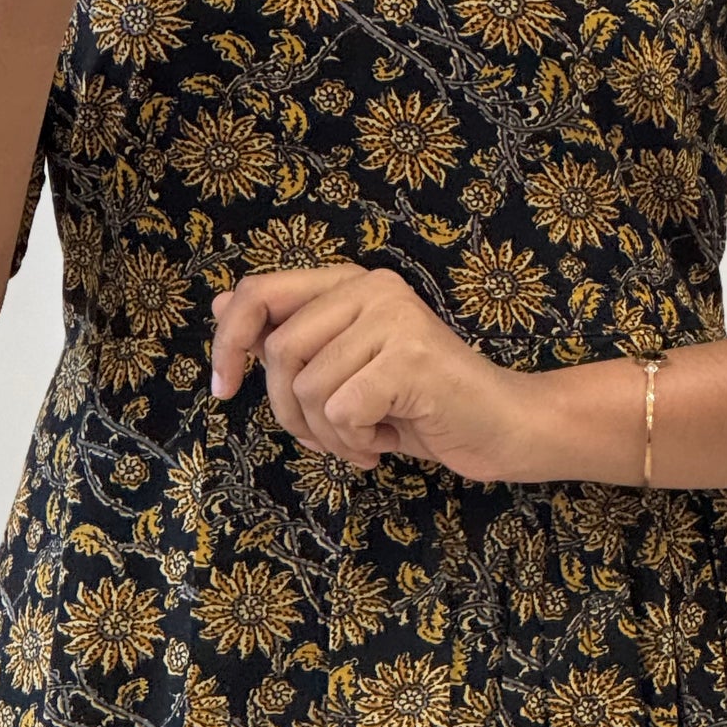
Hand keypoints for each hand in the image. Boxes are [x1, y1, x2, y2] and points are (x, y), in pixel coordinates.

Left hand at [209, 263, 547, 483]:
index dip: (228, 342)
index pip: (260, 293)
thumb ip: (292, 333)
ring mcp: (394, 319)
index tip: (224, 389)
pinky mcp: (409, 358)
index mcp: (352, 284)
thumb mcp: (346, 368)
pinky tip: (387, 441)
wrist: (504, 427)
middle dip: (290, 411)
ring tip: (368, 437)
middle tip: (331, 435)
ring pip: (307, 389)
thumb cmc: (422, 405)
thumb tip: (222, 304)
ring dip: (330, 435)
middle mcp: (373, 288)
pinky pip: (341, 412)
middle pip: (279, 351)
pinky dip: (356, 443)